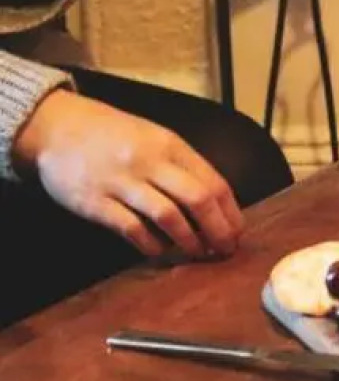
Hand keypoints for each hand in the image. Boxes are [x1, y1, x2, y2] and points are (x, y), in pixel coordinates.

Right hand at [11, 90, 243, 257]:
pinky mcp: (95, 201)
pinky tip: (159, 251)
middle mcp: (150, 162)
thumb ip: (183, 165)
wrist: (57, 127)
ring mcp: (122, 181)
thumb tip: (216, 202)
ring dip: (189, 240)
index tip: (238, 233)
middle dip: (219, 229)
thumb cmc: (114, 135)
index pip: (214, 182)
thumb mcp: (155, 138)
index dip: (231, 213)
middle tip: (226, 250)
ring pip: (168, 215)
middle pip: (198, 199)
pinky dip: (151, 244)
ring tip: (198, 253)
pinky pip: (131, 228)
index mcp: (171, 145)